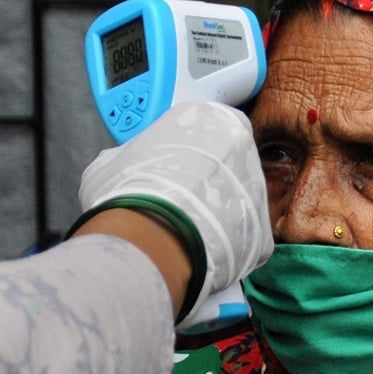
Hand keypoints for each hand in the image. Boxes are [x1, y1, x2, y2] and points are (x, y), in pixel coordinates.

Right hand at [77, 101, 272, 324]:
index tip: (170, 171)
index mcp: (204, 117)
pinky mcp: (263, 233)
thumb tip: (122, 166)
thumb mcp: (109, 163)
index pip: (202, 128)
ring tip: (184, 234)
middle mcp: (240, 146)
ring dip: (216, 219)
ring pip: (237, 205)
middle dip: (205, 186)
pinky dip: (225, 252)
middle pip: (226, 166)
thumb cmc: (127, 196)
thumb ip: (126, 157)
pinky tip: (200, 256)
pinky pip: (245, 242)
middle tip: (178, 205)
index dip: (184, 153)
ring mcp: (257, 189)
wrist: (147, 241)